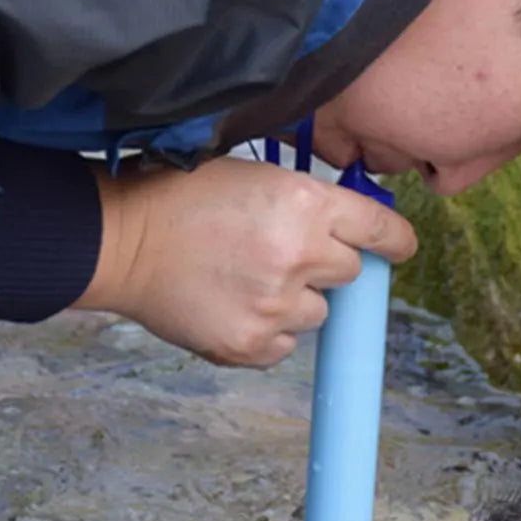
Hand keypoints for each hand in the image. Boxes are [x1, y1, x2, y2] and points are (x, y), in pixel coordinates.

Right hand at [73, 156, 415, 365]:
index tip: (399, 247)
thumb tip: (353, 229)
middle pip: (351, 272)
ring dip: (296, 300)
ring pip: (319, 312)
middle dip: (326, 264)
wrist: (121, 240)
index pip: (380, 229)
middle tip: (281, 252)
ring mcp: (278, 304)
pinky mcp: (253, 343)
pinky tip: (234, 304)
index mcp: (306, 204)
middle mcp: (301, 255)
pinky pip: (286, 344)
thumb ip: (310, 203)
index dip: (396, 240)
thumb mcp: (256, 176)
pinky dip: (269, 330)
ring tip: (247, 278)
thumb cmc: (181, 197)